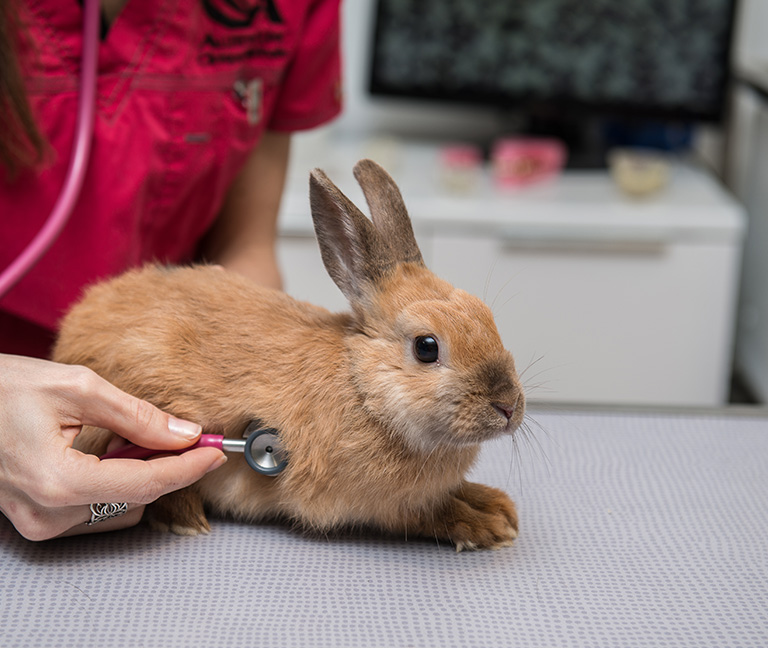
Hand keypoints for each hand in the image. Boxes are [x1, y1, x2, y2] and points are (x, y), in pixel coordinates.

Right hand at [0, 354, 226, 539]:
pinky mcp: (37, 521)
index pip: (147, 483)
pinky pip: (98, 510)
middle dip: (164, 465)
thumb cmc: (2, 389)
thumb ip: (137, 416)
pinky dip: (114, 484)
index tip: (216, 451)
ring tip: (122, 439)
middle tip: (175, 433)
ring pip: (122, 508)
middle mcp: (48, 514)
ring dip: (137, 475)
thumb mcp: (76, 388)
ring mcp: (40, 522)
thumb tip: (184, 433)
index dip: (189, 467)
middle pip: (139, 498)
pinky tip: (103, 455)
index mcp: (58, 481)